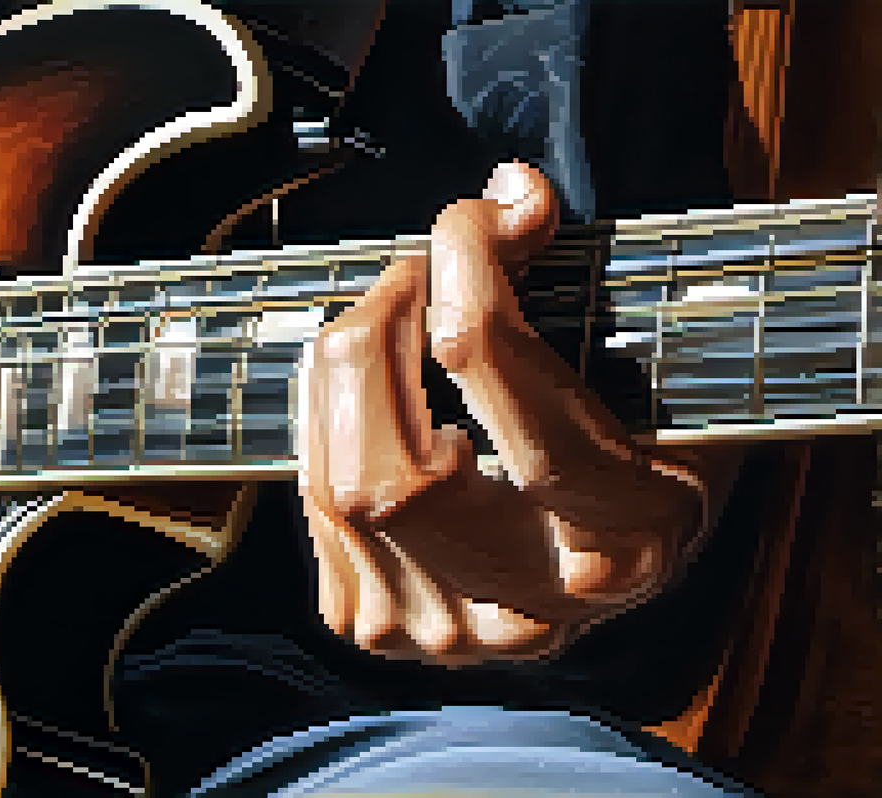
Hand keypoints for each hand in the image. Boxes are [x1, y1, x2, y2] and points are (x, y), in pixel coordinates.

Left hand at [298, 161, 731, 664]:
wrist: (612, 541)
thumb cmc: (639, 432)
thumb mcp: (647, 355)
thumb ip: (584, 273)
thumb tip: (509, 193)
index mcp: (635, 539)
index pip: (534, 434)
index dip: (481, 300)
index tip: (467, 224)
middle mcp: (540, 607)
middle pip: (394, 483)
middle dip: (375, 347)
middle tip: (402, 278)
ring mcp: (453, 631)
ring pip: (340, 495)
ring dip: (337, 379)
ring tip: (380, 321)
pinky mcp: (386, 627)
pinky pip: (316, 513)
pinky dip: (321, 431)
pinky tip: (365, 398)